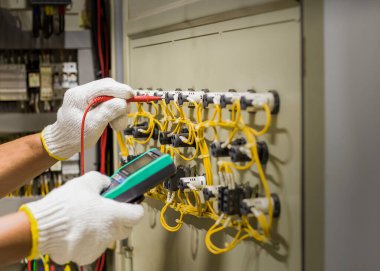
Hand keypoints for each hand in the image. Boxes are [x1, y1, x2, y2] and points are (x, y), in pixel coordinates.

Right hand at [20, 171, 143, 264]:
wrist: (40, 228)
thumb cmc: (63, 207)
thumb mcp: (85, 182)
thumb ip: (102, 180)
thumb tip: (107, 182)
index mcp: (114, 215)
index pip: (138, 214)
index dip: (135, 206)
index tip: (130, 202)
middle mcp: (109, 233)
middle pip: (125, 227)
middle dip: (120, 217)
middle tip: (107, 208)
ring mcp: (98, 246)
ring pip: (108, 236)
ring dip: (102, 228)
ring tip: (86, 217)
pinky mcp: (86, 256)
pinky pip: (94, 246)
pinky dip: (89, 239)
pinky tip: (78, 229)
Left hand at [41, 78, 132, 159]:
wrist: (64, 142)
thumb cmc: (74, 136)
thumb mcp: (92, 126)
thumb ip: (107, 112)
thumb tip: (122, 102)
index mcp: (79, 95)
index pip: (104, 85)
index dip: (121, 90)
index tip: (132, 97)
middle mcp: (82, 91)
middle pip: (109, 88)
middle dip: (120, 101)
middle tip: (124, 115)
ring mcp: (87, 96)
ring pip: (111, 95)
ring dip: (119, 109)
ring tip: (117, 124)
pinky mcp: (91, 101)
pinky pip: (108, 101)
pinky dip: (114, 111)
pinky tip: (113, 121)